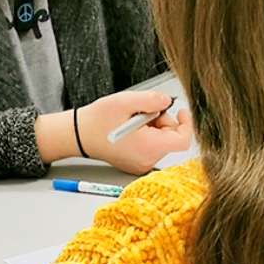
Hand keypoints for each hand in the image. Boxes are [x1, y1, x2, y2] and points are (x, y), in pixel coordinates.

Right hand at [78, 90, 193, 174]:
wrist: (77, 135)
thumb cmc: (96, 122)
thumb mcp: (125, 102)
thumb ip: (151, 100)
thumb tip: (168, 101)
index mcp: (148, 147)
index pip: (183, 140)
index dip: (186, 123)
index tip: (181, 111)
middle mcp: (147, 159)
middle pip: (171, 138)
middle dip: (162, 121)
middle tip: (142, 111)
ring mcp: (141, 163)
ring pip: (162, 141)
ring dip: (153, 126)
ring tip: (131, 119)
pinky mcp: (136, 162)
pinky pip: (152, 146)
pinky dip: (146, 134)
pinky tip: (130, 129)